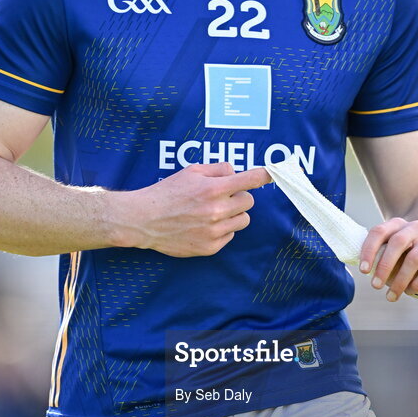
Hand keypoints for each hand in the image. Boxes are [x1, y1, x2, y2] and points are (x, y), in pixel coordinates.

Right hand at [118, 163, 271, 257]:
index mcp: (213, 188)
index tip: (272, 174)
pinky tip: (204, 225)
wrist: (145, 220)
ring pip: (243, 220)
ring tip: (214, 211)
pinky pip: (230, 235)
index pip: (251, 180)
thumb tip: (237, 172)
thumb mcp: (191, 171)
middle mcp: (217, 210)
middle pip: (249, 201)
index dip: (264, 176)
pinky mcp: (210, 247)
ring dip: (234, 214)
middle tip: (223, 196)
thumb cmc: (167, 192)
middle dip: (239, 196)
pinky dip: (223, 229)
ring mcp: (214, 231)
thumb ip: (217, 169)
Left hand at [359, 217, 417, 301]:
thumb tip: (365, 269)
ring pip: (414, 258)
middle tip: (375, 286)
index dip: (369, 250)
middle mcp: (416, 227)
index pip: (379, 232)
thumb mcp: (390, 257)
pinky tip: (410, 291)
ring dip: (400, 280)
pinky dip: (417, 283)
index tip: (363, 271)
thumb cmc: (405, 260)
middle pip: (397, 242)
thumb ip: (377, 258)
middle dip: (384, 266)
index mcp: (397, 224)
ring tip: (391, 296)